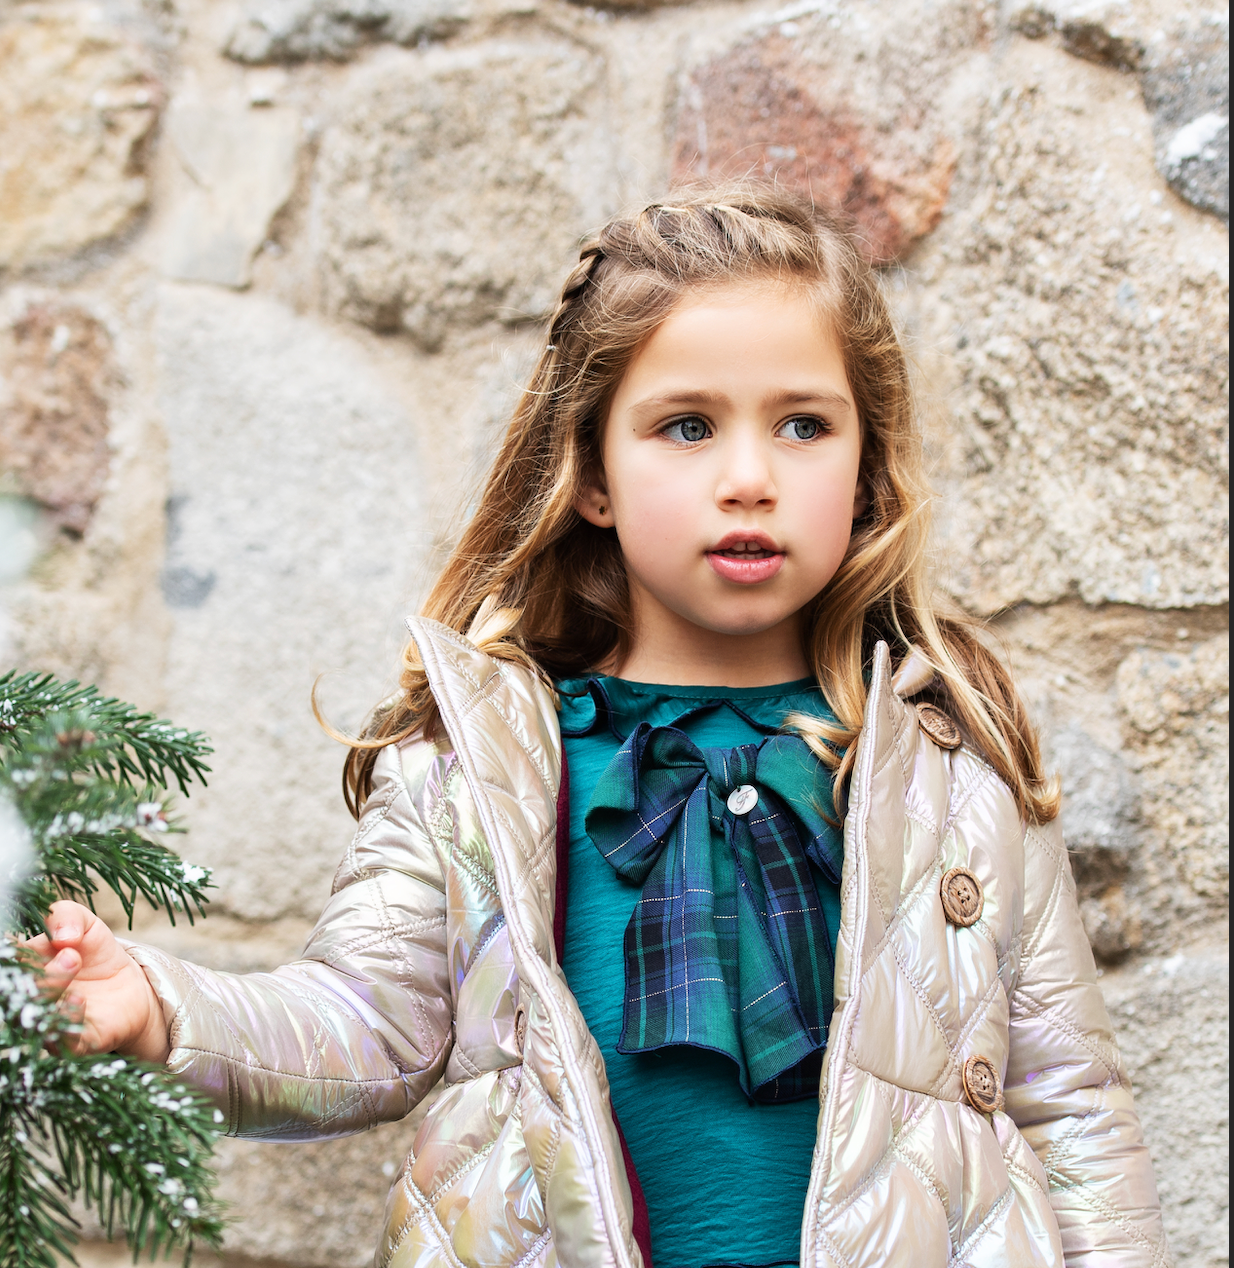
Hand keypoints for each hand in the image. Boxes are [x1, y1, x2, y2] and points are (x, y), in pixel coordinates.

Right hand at [24, 901, 169, 1062]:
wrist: (130, 985)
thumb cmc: (96, 953)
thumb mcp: (84, 923)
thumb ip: (65, 916)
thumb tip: (61, 936)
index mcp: (24, 969)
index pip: (9, 961)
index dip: (14, 953)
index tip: (36, 942)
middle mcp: (29, 999)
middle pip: (20, 990)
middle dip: (44, 970)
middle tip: (73, 954)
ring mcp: (48, 1022)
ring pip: (34, 1016)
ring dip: (51, 988)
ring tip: (75, 963)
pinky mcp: (73, 1043)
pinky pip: (61, 1042)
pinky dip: (66, 1020)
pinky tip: (79, 1000)